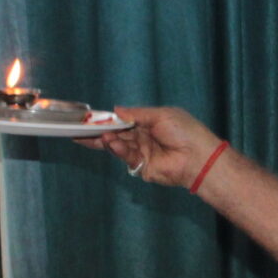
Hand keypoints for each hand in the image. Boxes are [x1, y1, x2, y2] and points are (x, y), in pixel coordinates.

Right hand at [91, 107, 222, 188]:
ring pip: (119, 146)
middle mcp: (143, 138)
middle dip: (99, 132)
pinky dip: (118, 150)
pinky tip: (111, 143)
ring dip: (108, 140)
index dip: (108, 120)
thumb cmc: (184, 131)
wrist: (198, 156)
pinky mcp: (142, 167)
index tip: (90, 118)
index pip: (123, 121)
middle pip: (117, 134)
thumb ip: (137, 114)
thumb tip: (115, 110)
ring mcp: (142, 153)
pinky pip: (126, 157)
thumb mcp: (160, 115)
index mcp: (148, 123)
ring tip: (100, 135)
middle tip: (79, 130)